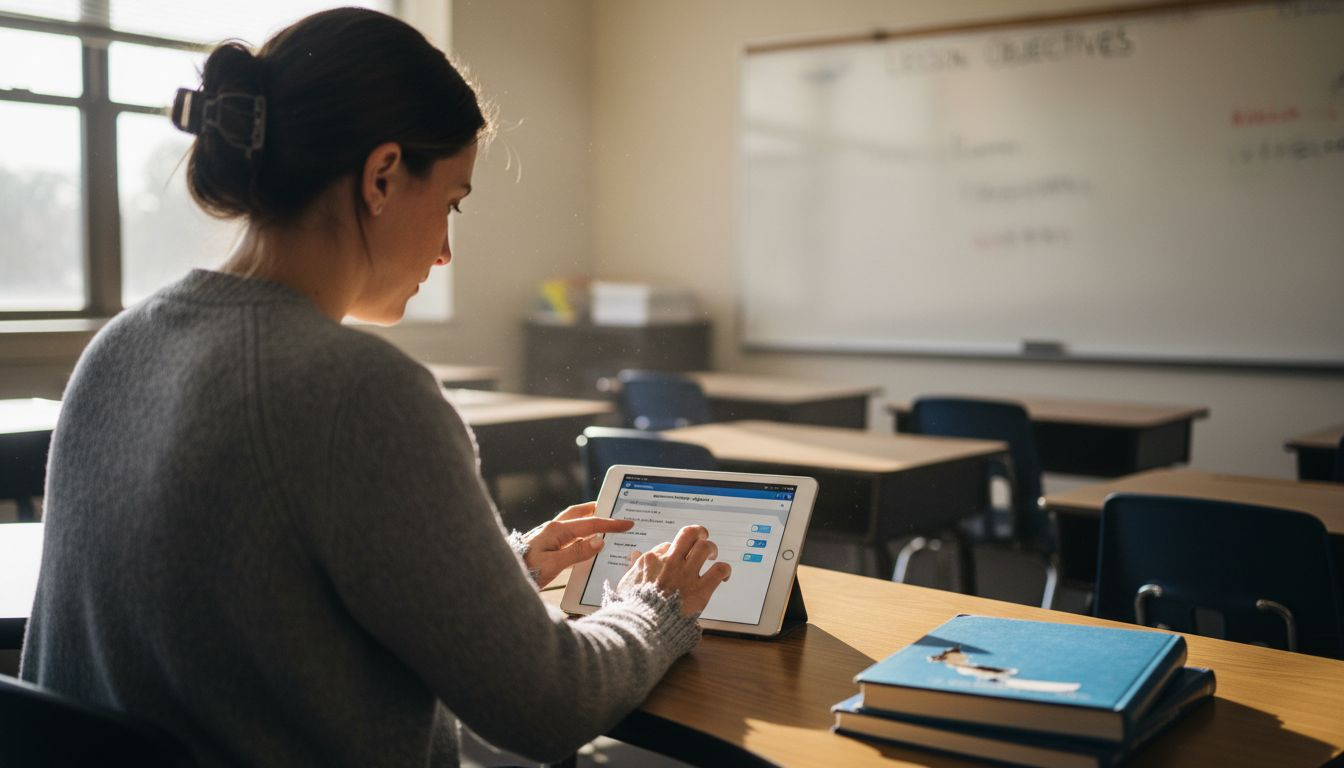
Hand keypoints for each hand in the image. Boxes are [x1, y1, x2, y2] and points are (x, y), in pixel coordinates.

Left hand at [521, 502, 633, 588]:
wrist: (500, 576)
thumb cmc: (525, 571)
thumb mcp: (553, 565)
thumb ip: (577, 553)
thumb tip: (599, 541)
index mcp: (557, 530)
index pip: (590, 524)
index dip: (610, 524)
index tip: (627, 523)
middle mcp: (552, 529)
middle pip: (579, 513)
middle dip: (597, 510)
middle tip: (613, 510)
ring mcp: (547, 536)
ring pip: (572, 523)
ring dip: (587, 520)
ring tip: (600, 524)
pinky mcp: (543, 545)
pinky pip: (566, 535)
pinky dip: (579, 535)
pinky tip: (582, 544)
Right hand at [617, 525, 731, 616]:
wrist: (642, 627)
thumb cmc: (633, 609)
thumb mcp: (626, 583)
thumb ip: (633, 567)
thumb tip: (634, 555)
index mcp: (651, 560)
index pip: (667, 545)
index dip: (674, 549)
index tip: (678, 556)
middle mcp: (670, 562)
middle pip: (688, 534)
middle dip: (698, 533)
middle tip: (702, 538)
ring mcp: (686, 574)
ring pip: (705, 547)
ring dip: (712, 549)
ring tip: (712, 556)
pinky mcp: (700, 589)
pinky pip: (719, 570)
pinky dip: (724, 570)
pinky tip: (724, 576)